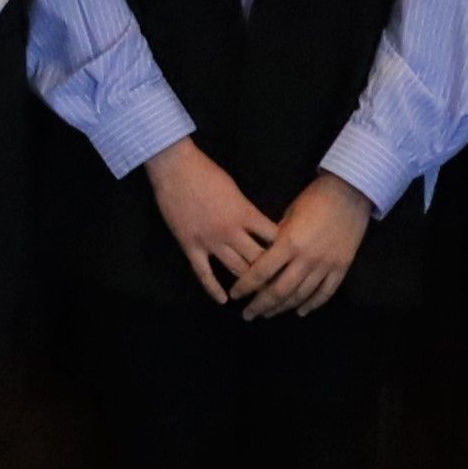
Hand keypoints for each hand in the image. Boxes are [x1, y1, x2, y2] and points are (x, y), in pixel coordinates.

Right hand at [143, 140, 285, 304]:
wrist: (175, 168)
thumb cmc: (206, 172)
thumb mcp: (235, 188)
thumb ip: (247, 210)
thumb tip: (259, 226)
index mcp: (245, 214)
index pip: (273, 238)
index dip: (285, 250)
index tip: (292, 261)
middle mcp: (231, 231)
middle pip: (258, 260)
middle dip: (272, 274)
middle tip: (282, 287)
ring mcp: (210, 241)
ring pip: (235, 270)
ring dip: (248, 285)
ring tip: (258, 297)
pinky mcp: (191, 246)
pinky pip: (204, 273)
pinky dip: (214, 289)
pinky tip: (223, 300)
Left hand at [237, 177, 375, 318]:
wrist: (351, 192)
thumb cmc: (315, 198)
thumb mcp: (289, 214)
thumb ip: (276, 238)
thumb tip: (263, 256)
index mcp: (289, 243)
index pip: (261, 272)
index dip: (246, 286)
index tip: (235, 295)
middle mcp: (306, 259)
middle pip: (279, 291)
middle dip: (261, 305)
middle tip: (248, 314)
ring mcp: (326, 265)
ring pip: (301, 296)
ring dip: (282, 308)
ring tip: (268, 313)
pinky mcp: (342, 268)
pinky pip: (325, 292)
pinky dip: (312, 304)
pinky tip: (300, 311)